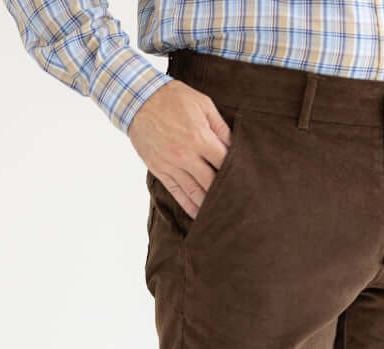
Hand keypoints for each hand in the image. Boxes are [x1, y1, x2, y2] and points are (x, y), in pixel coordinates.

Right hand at [128, 81, 232, 218]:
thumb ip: (220, 127)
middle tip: (240, 204)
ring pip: (195, 192)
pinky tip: (200, 215)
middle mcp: (186, 155)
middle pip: (212, 182)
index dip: (237, 172)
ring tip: (223, 214)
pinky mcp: (160, 170)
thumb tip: (235, 146)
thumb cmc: (173, 98)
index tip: (246, 181)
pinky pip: (177, 193)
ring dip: (209, 204)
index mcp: (200, 138)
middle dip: (226, 192)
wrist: (137, 98)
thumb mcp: (202, 104)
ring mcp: (172, 165)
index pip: (224, 163)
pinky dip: (189, 206)